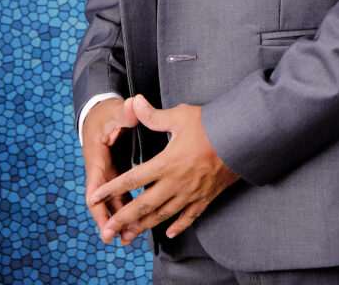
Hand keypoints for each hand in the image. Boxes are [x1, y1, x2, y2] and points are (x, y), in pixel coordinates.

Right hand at [82, 97, 136, 243]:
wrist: (100, 112)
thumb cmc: (105, 112)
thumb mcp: (114, 110)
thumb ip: (125, 111)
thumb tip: (134, 105)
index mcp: (97, 159)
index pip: (95, 188)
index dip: (98, 206)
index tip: (103, 222)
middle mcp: (101, 171)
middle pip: (103, 202)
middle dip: (109, 221)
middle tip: (116, 240)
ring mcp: (110, 174)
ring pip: (114, 201)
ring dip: (120, 219)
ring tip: (128, 239)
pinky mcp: (119, 173)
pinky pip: (122, 195)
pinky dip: (128, 208)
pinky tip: (138, 222)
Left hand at [89, 95, 239, 243]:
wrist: (242, 137)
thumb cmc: (211, 124)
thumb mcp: (180, 116)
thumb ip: (154, 115)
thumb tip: (134, 102)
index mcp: (167, 163)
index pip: (133, 178)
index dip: (113, 187)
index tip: (96, 195)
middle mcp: (176, 183)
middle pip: (144, 205)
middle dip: (123, 218)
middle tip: (107, 229)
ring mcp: (191, 193)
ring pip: (163, 215)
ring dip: (144, 226)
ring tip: (129, 235)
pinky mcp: (206, 198)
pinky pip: (189, 217)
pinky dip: (178, 226)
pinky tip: (169, 233)